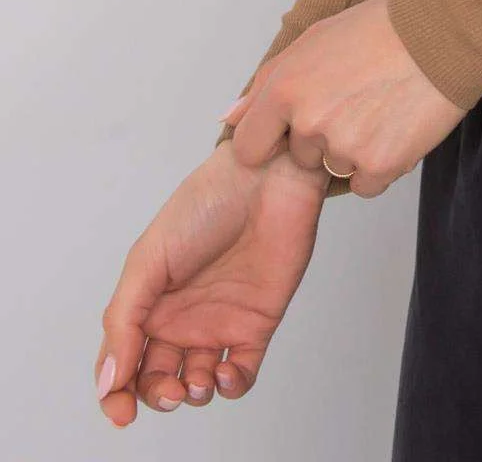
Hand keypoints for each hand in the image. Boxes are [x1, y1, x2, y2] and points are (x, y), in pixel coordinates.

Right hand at [95, 138, 327, 427]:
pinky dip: (231, 386)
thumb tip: (108, 382)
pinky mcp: (257, 324)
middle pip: (157, 380)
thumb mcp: (148, 259)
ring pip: (197, 383)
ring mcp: (219, 323)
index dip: (115, 395)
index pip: (123, 364)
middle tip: (170, 391)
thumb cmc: (204, 205)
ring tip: (197, 380)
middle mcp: (180, 319)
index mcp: (147, 304)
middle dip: (158, 397)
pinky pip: (241, 373)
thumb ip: (125, 321)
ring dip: (194, 395)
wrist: (266, 178)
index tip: (120, 412)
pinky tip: (225, 372)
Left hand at [219, 0, 464, 197]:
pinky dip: (380, 164)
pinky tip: (396, 127)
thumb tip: (229, 117)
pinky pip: (366, 183)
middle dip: (322, 137)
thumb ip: (266, 81)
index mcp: (285, 89)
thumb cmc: (382, 28)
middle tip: (357, 99)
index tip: (295, 126)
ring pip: (335, 169)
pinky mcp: (379, 166)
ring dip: (354, 149)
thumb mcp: (315, 39)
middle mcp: (308, 123)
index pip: (249, 146)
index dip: (272, 138)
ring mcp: (343, 148)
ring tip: (381, 107)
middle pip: (300, 157)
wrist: (445, 34)